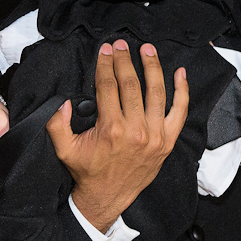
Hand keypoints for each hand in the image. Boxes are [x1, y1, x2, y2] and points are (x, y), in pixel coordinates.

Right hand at [47, 40, 189, 232]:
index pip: (109, 86)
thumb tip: (62, 102)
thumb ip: (57, 124)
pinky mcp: (167, 142)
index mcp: (111, 129)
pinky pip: (180, 112)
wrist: (108, 197)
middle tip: (122, 44)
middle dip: (126, 60)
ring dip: (153, 67)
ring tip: (148, 50)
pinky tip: (180, 73)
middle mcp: (136, 130)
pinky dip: (182, 91)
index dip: (106, 64)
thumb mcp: (64, 150)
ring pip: (157, 92)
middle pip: (132, 84)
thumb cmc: (87, 172)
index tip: (105, 50)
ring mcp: (155, 135)